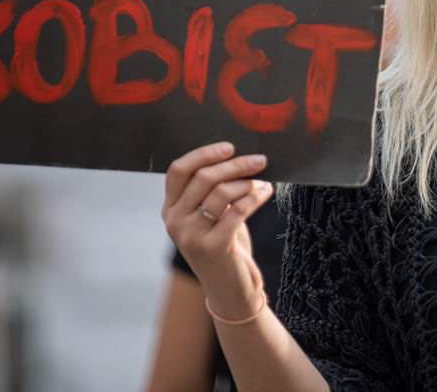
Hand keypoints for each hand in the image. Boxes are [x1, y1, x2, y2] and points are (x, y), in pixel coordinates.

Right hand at [161, 141, 275, 320]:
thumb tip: (237, 158)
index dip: (204, 153)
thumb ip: (212, 191)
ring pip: (221, 192)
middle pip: (203, 177)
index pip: (178, 170)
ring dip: (248, 182)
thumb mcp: (210, 217)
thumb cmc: (224, 247)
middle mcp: (175, 221)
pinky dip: (255, 196)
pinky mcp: (212, 247)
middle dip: (235, 164)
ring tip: (262, 183)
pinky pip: (237, 210)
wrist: (230, 290)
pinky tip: (266, 192)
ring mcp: (190, 236)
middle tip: (260, 160)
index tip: (229, 147)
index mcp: (171, 209)